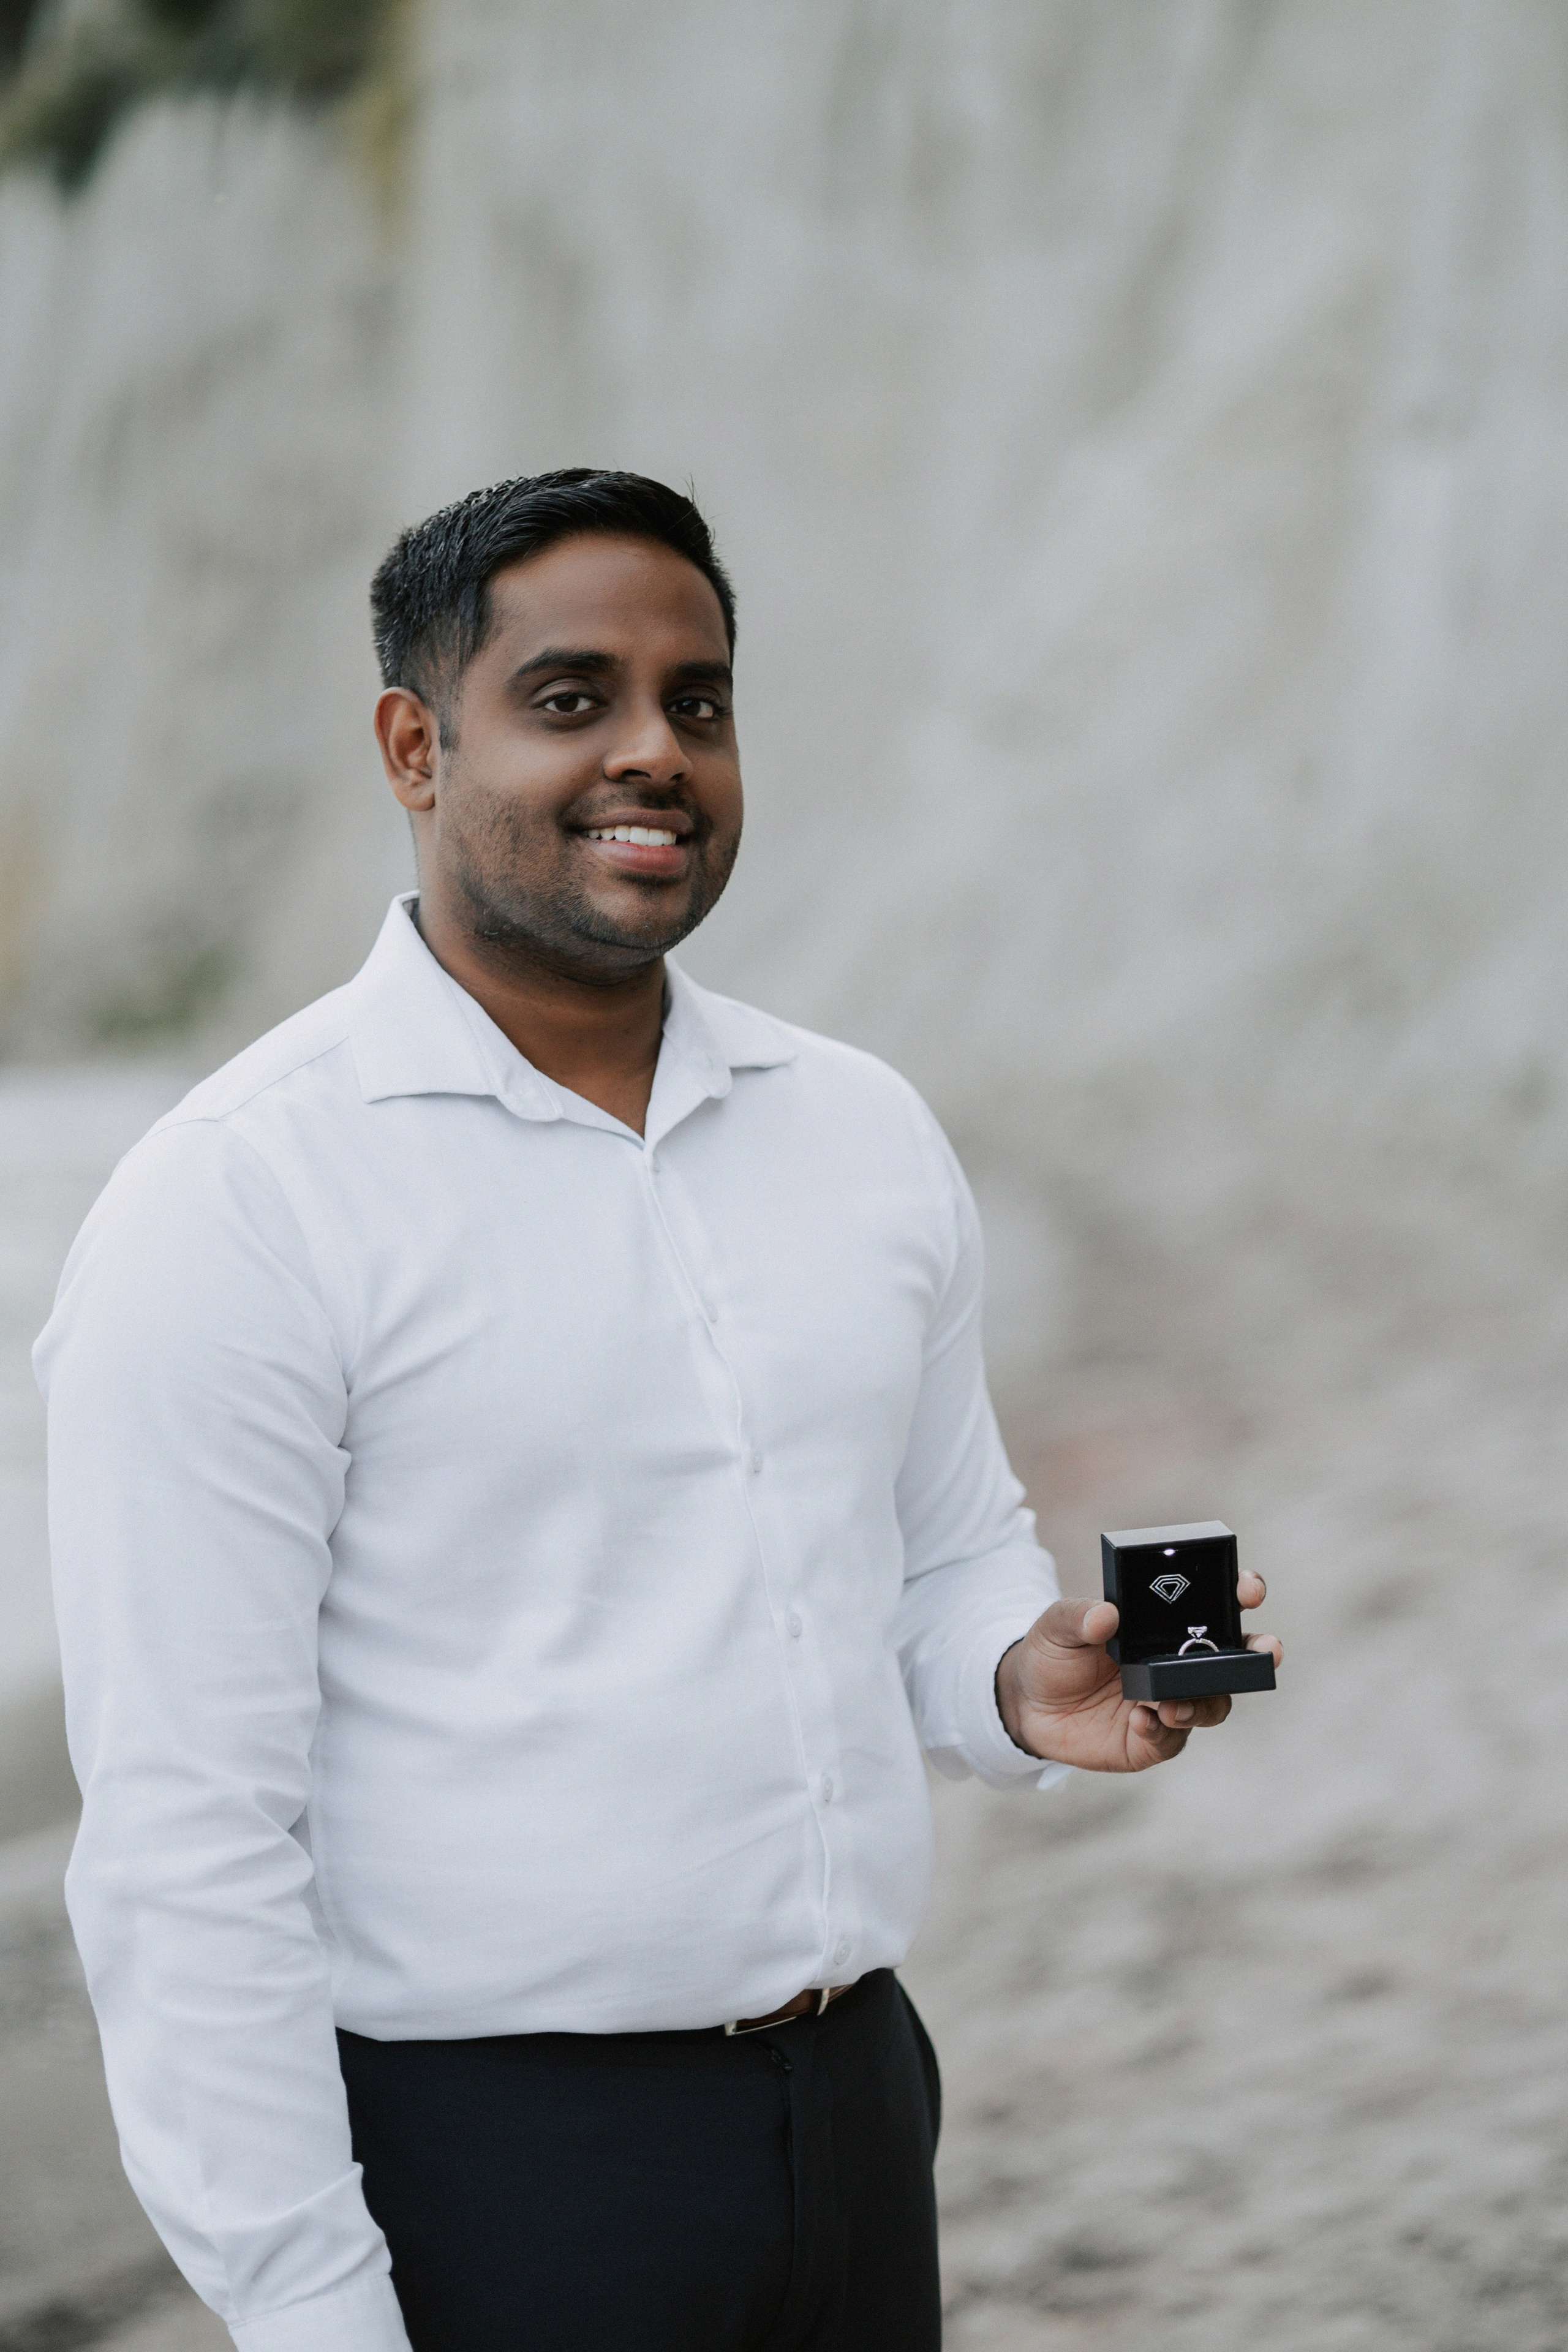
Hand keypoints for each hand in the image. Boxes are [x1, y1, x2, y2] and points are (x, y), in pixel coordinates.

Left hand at [994, 1574, 1281, 1772]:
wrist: (1028, 1705)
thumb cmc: (1053, 1652)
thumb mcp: (1058, 1624)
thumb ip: (1079, 1616)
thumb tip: (1107, 1616)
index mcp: (1164, 1624)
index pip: (1214, 1604)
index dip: (1241, 1593)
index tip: (1248, 1588)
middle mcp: (1178, 1662)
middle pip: (1235, 1657)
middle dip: (1259, 1650)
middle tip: (1268, 1648)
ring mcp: (1171, 1701)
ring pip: (1213, 1703)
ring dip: (1203, 1701)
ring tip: (1171, 1703)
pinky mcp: (1153, 1739)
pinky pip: (1172, 1737)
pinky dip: (1162, 1729)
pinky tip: (1141, 1720)